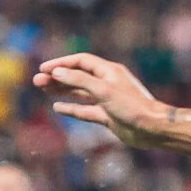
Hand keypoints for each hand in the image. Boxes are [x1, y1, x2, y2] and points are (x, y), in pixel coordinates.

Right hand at [35, 53, 166, 146]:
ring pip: (79, 92)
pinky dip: (72, 109)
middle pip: (77, 76)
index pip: (80, 62)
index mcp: (109, 71)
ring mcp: (106, 100)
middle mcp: (107, 83)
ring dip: (61, 90)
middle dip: (57, 77)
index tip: (44, 68)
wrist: (152, 128)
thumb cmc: (132, 106)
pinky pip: (85, 110)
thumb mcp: (104, 90)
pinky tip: (58, 107)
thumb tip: (57, 72)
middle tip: (37, 81)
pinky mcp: (107, 116)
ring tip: (43, 89)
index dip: (62, 64)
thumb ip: (80, 80)